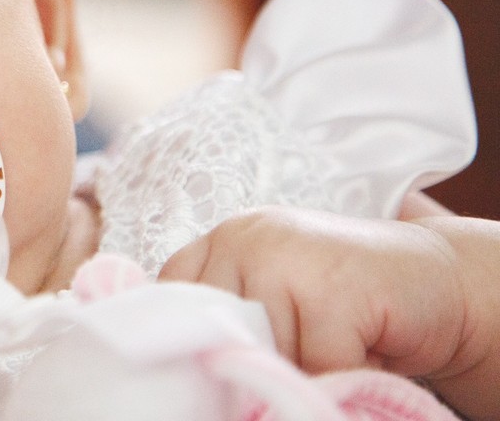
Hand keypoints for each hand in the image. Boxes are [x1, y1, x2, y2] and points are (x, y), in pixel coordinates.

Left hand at [158, 206, 464, 377]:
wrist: (434, 277)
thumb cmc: (345, 300)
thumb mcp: (274, 296)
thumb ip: (231, 312)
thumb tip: (188, 364)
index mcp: (222, 240)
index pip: (173, 295)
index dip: (198, 337)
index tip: (223, 356)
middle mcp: (244, 237)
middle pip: (218, 330)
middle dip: (255, 355)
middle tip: (299, 347)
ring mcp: (286, 255)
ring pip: (266, 349)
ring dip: (301, 365)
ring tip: (332, 342)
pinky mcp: (333, 286)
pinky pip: (317, 363)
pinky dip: (341, 371)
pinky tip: (361, 346)